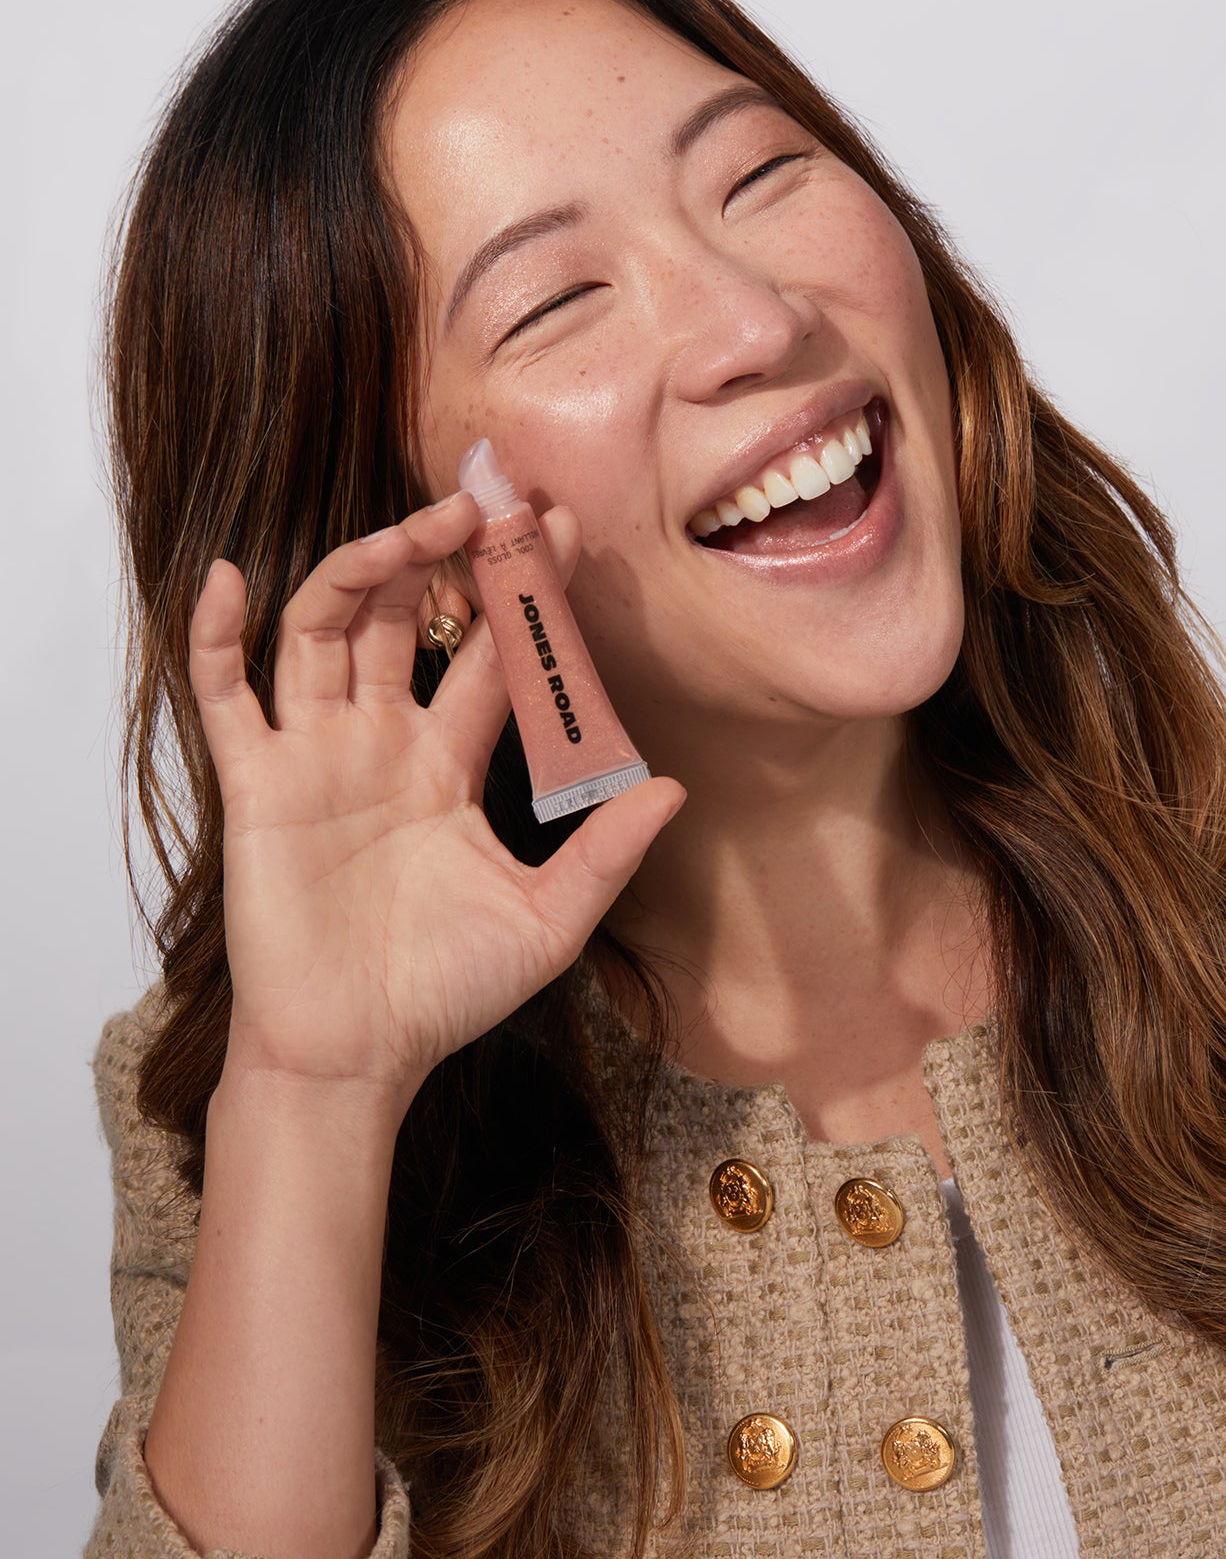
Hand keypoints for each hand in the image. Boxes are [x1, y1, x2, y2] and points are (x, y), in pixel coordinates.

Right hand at [188, 490, 683, 1112]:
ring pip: (328, 630)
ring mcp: (316, 755)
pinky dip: (217, 636)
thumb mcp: (547, 920)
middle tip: (492, 503)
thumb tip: (675, 786)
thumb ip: (605, 852)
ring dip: (364, 570)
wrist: (355, 1055)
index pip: (491, 655)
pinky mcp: (257, 784)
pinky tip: (228, 578)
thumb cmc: (444, 992)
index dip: (524, 593)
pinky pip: (226, 695)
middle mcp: (382, 742)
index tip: (564, 523)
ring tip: (418, 527)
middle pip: (406, 619)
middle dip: (445, 558)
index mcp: (449, 764)